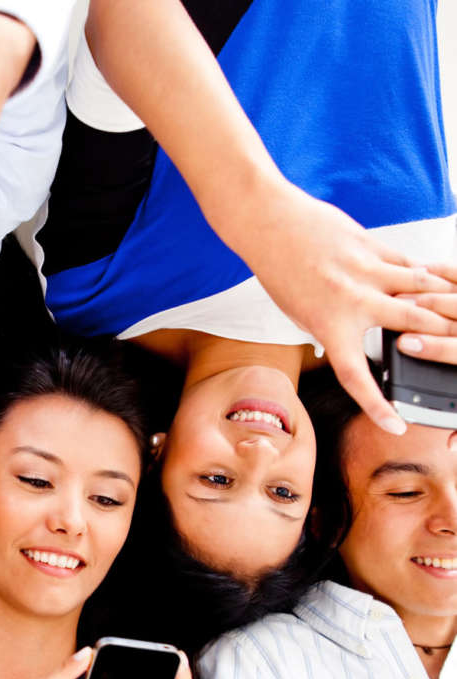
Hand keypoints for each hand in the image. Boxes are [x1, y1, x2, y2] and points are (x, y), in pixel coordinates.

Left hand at [236, 183, 456, 433]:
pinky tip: (433, 281)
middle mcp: (352, 300)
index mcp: (328, 325)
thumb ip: (331, 328)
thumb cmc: (279, 273)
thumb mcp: (299, 314)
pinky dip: (422, 274)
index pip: (357, 376)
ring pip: (422, 288)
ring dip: (442, 300)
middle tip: (452, 349)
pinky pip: (407, 263)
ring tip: (454, 313)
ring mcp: (366, 270)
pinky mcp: (371, 246)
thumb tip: (355, 342)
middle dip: (442, 336)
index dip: (377, 406)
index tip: (395, 425)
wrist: (268, 225)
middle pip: (415, 323)